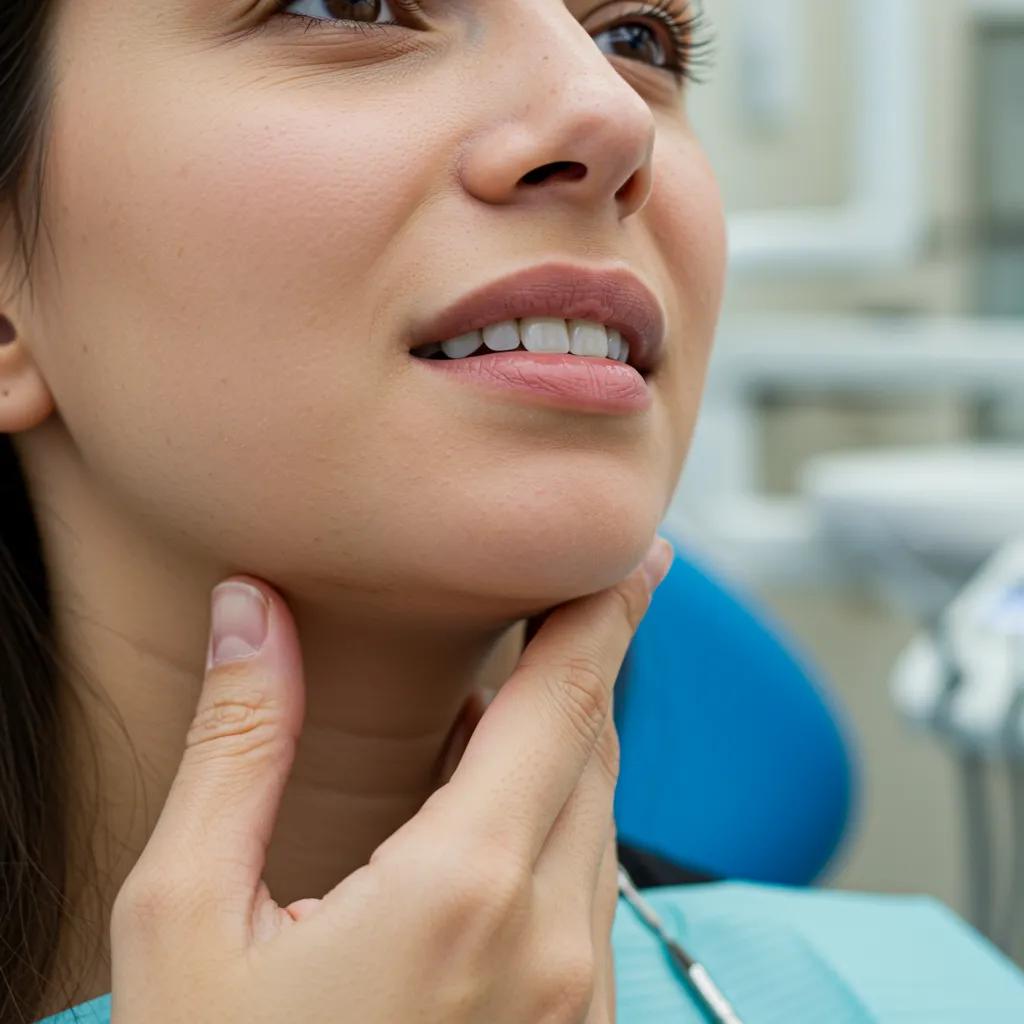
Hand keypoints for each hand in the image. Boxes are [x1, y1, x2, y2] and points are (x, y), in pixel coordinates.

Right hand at [109, 535, 674, 1022]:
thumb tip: (249, 613)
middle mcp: (547, 940)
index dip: (608, 615)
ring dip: (565, 741)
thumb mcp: (186, 921)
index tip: (641, 557)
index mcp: (462, 891)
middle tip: (570, 597)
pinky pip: (588, 885)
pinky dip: (557, 818)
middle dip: (584, 664)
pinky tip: (493, 806)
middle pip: (592, 750)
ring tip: (509, 692)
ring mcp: (575, 998)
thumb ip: (237, 746)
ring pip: (597, 816)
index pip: (566, 704)